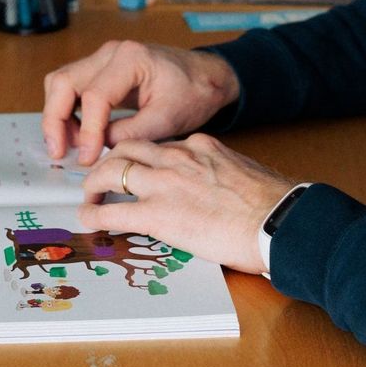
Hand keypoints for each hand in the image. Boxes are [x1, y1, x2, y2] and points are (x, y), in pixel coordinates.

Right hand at [41, 40, 239, 165]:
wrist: (206, 76)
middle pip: (63, 82)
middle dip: (55, 121)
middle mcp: (110, 53)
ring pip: (60, 84)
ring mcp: (102, 59)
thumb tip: (98, 150)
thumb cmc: (193, 92)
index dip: (88, 132)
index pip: (94, 96)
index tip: (89, 158)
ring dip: (58, 116)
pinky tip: (77, 136)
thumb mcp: (168, 119)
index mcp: (130, 58)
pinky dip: (67, 112)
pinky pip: (71, 88)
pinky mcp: (100, 71)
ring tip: (68, 148)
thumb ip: (131, 134)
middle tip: (59, 153)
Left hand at [77, 135, 295, 275]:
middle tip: (102, 175)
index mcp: (199, 146)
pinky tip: (88, 218)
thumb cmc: (271, 205)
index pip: (159, 145)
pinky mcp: (157, 213)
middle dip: (109, 161)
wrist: (277, 221)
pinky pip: (114, 210)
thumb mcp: (243, 173)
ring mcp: (164, 183)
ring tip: (89, 194)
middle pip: (127, 148)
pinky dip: (95, 213)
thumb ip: (221, 172)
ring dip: (95, 183)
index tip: (138, 167)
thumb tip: (216, 188)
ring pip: (112, 171)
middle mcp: (177, 157)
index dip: (143, 158)